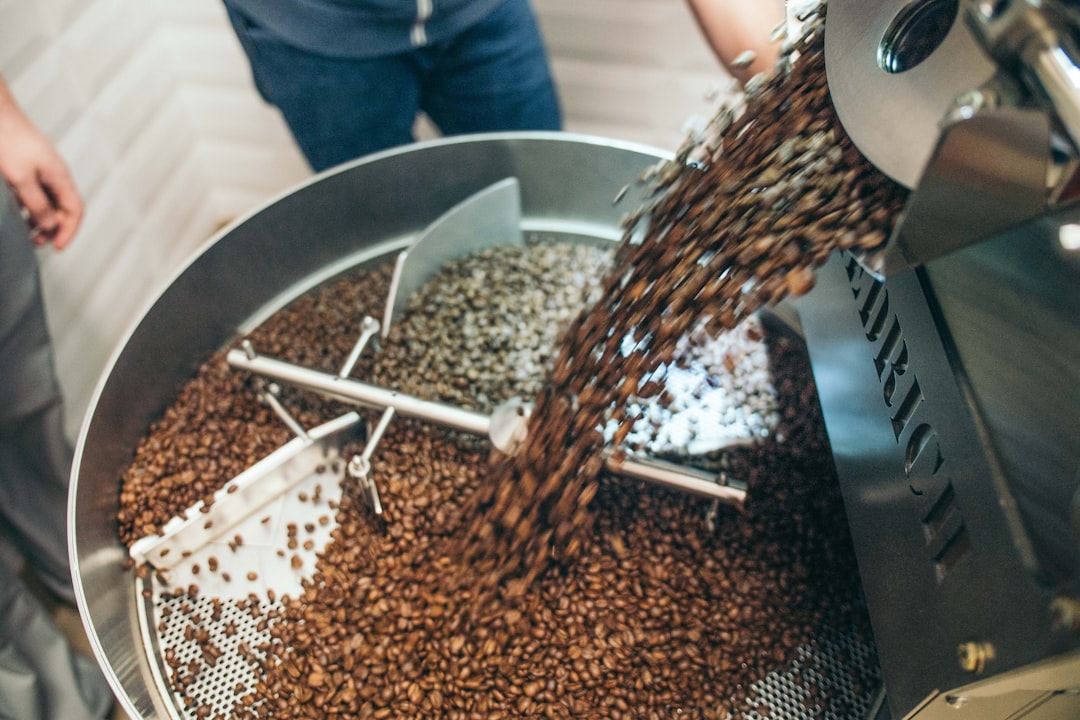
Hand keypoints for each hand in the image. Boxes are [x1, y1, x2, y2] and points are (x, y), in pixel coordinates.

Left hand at [0, 80, 82, 249]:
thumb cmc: (7, 140)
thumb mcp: (21, 178)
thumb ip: (37, 204)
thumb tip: (49, 225)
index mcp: (60, 177)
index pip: (74, 210)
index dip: (69, 231)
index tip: (56, 247)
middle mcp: (55, 174)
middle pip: (62, 208)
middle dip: (52, 228)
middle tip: (36, 242)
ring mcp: (41, 168)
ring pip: (47, 200)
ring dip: (39, 219)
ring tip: (25, 232)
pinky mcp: (27, 164)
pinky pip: (34, 190)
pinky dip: (28, 205)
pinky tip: (15, 210)